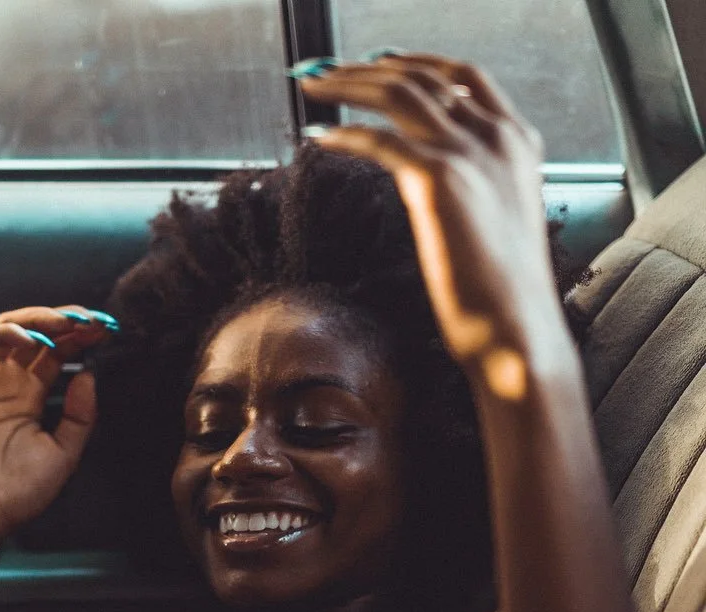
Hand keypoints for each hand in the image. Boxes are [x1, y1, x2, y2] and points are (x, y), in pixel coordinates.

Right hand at [0, 305, 113, 547]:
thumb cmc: (17, 492)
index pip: (58, 354)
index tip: (106, 330)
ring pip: (9, 329)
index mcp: (32, 397)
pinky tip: (29, 337)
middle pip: (38, 335)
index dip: (81, 339)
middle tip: (92, 320)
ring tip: (67, 323)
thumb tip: (89, 375)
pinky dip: (3, 332)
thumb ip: (80, 417)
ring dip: (39, 319)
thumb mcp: (64, 454)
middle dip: (67, 323)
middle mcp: (7, 382)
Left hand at [297, 55, 564, 391]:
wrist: (516, 329)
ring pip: (401, 93)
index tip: (378, 63)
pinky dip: (344, 133)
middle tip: (325, 73)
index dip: (417, 62)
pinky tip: (318, 137)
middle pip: (424, 75)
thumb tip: (428, 179)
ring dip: (348, 84)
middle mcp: (498, 137)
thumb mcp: (495, 223)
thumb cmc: (502, 295)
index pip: (465, 76)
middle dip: (367, 67)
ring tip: (312, 88)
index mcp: (518, 143)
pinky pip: (381, 140)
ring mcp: (471, 153)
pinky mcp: (440, 180)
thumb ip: (472, 188)